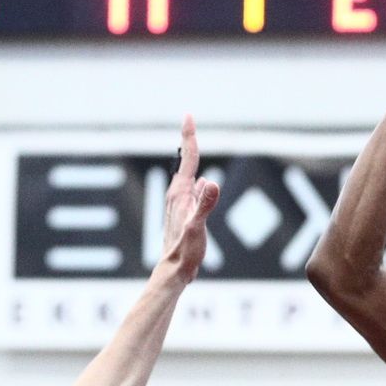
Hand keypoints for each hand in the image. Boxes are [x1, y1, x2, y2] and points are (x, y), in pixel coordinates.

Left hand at [157, 114, 218, 285]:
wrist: (175, 271)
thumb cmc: (185, 251)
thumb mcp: (197, 227)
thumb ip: (204, 205)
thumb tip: (211, 182)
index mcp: (180, 192)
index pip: (188, 158)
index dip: (189, 135)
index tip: (188, 115)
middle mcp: (177, 194)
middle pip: (187, 162)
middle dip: (189, 141)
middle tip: (189, 120)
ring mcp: (180, 204)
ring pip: (189, 175)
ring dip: (193, 159)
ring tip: (193, 142)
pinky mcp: (184, 213)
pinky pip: (193, 190)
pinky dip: (198, 179)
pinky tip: (201, 181)